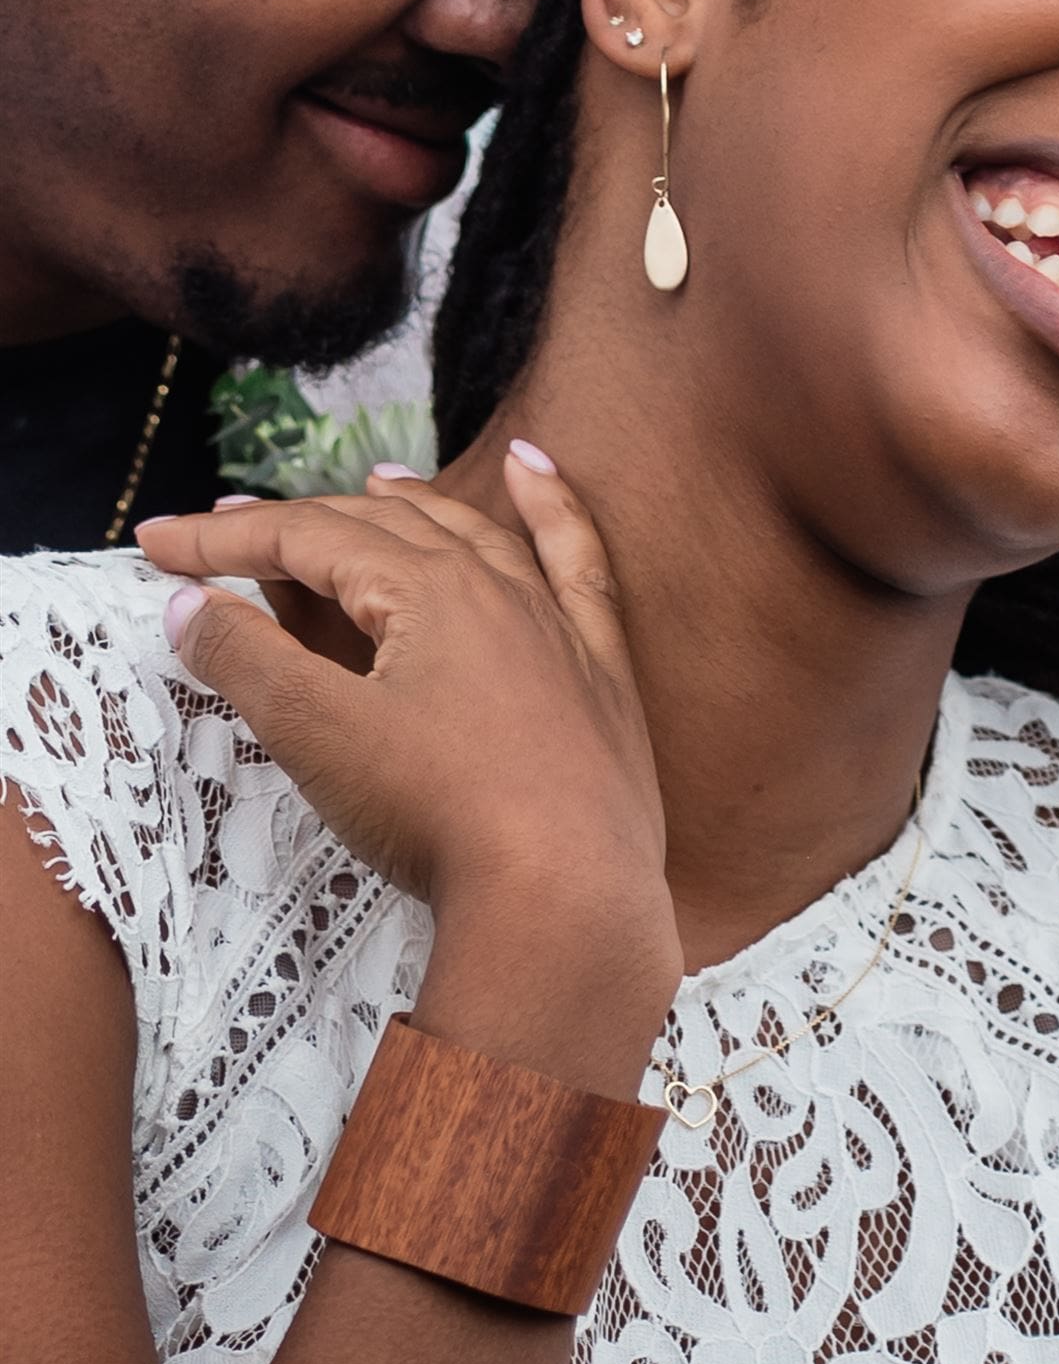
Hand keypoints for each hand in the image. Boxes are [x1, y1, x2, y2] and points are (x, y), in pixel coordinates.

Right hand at [136, 452, 677, 977]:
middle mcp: (495, 586)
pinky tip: (536, 465)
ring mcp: (554, 624)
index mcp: (425, 589)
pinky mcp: (599, 668)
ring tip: (375, 482)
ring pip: (473, 536)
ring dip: (414, 505)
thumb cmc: (440, 813)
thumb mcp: (320, 734)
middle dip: (299, 523)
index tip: (154, 542)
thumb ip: (249, 660)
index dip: (223, 539)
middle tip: (227, 527)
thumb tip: (190, 603)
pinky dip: (555, 507)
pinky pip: (578, 561)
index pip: (307, 539)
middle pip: (383, 531)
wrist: (563, 898)